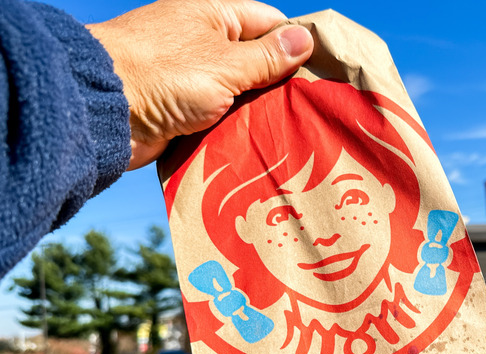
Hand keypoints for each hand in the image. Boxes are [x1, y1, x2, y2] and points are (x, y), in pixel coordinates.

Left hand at [87, 0, 313, 169]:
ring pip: (238, 91)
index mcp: (212, 16)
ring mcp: (189, 76)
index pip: (267, 21)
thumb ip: (267, 57)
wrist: (99, 111)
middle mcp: (201, 42)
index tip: (323, 69)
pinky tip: (259, 142)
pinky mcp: (179, 108)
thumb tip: (305, 40)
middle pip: (255, 59)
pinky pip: (218, 115)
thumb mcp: (225, 64)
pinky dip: (235, 127)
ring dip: (258, 110)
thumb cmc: (163, 75)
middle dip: (280, 82)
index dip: (295, 42)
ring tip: (292, 129)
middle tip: (313, 106)